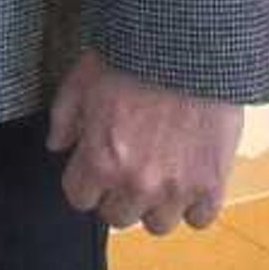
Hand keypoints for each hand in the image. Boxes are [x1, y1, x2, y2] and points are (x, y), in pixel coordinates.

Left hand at [46, 51, 241, 233]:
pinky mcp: (211, 183)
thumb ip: (64, 117)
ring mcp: (176, 187)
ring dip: (156, 203)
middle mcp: (136, 183)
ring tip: (161, 175)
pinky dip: (195, 204)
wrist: (190, 45)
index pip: (80, 200)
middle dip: (118, 194)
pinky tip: (189, 179)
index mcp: (100, 160)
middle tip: (129, 168)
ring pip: (157, 224)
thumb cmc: (134, 56)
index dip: (86, 182)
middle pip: (118, 217)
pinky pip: (199, 219)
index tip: (96, 168)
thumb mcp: (82, 79)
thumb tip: (57, 146)